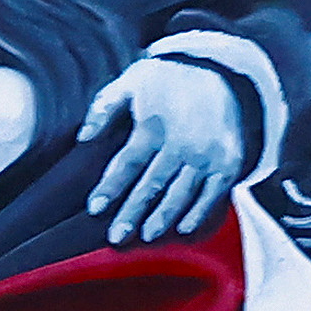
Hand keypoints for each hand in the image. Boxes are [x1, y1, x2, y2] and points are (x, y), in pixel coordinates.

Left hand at [74, 49, 248, 243]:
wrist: (220, 72)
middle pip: (152, 185)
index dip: (111, 187)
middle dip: (132, 212)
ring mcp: (206, 155)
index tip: (95, 208)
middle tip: (116, 238)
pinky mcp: (228, 162)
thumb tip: (83, 137)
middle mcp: (180, 143)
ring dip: (162, 217)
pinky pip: (212, 194)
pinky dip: (198, 212)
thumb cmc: (167, 81)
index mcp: (153, 126)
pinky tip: (183, 227)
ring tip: (145, 235)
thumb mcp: (132, 82)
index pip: (127, 163)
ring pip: (181, 193)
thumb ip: (104, 108)